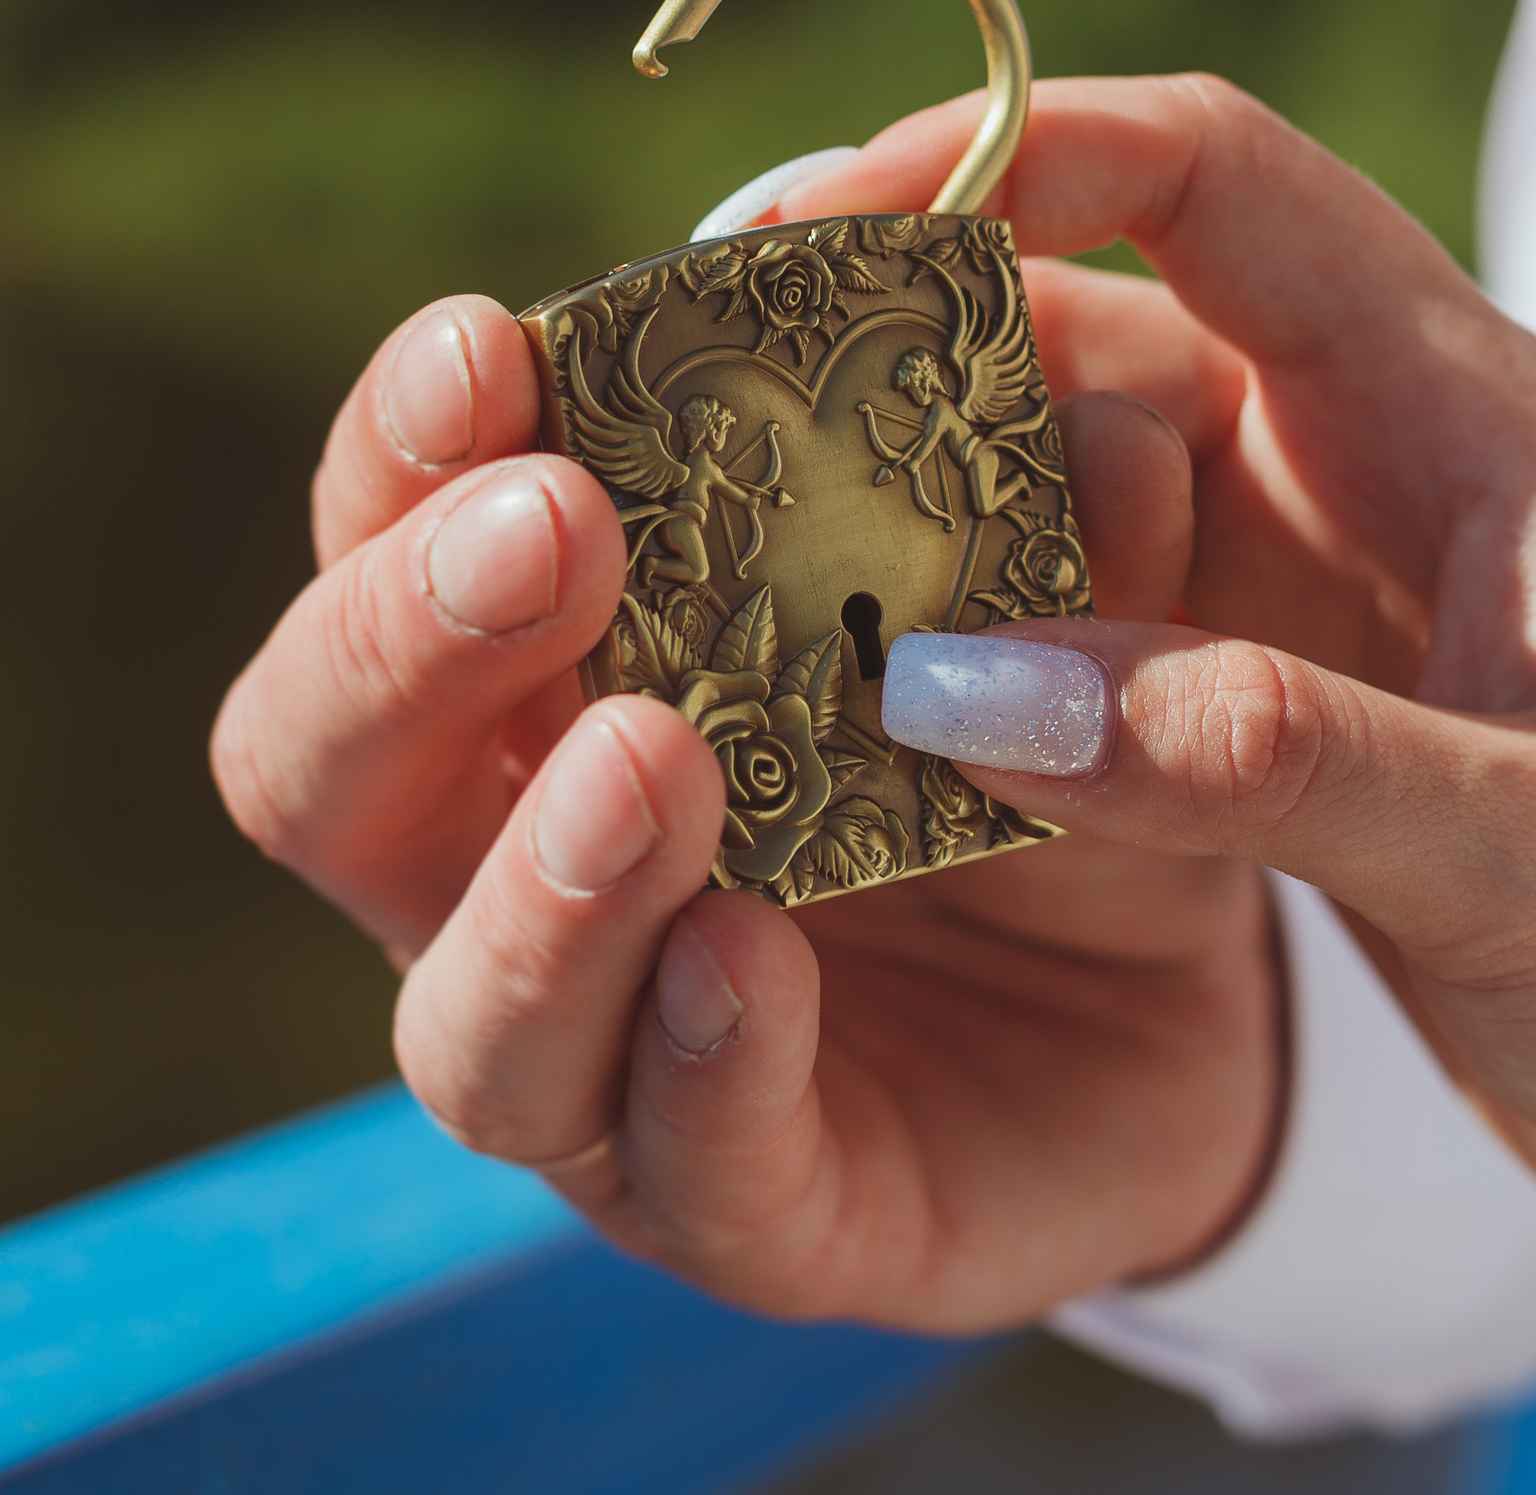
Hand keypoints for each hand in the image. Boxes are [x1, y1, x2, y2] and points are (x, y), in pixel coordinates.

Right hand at [210, 291, 1280, 1327]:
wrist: (1189, 1006)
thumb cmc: (1051, 762)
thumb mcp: (1061, 615)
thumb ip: (1051, 525)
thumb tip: (1095, 421)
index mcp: (550, 684)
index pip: (393, 553)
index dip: (405, 452)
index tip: (488, 343)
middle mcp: (522, 876)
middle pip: (329, 776)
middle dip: (409, 643)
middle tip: (553, 533)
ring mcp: (615, 1066)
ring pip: (469, 1019)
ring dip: (549, 880)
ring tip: (654, 760)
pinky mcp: (757, 1211)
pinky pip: (692, 1167)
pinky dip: (706, 1058)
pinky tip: (747, 957)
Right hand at [778, 76, 1535, 1332]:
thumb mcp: (1534, 857)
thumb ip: (1258, 761)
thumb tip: (954, 685)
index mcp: (1476, 423)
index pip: (1221, 180)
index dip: (1019, 149)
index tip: (825, 214)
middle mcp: (1386, 476)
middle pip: (1109, 327)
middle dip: (916, 345)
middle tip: (717, 412)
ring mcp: (1334, 603)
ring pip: (1088, 491)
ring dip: (934, 514)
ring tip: (746, 559)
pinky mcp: (1300, 727)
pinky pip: (1107, 644)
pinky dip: (995, 658)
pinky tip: (871, 706)